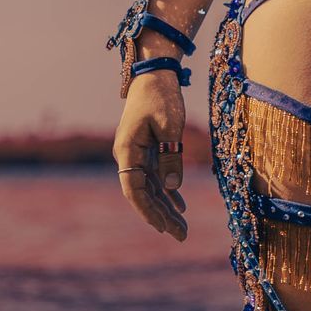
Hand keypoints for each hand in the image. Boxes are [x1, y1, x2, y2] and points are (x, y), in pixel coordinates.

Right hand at [113, 75, 187, 239]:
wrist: (154, 75)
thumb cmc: (161, 97)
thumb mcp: (170, 127)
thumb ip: (171, 157)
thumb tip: (172, 187)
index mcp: (127, 150)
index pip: (133, 189)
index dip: (147, 210)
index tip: (162, 227)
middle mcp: (128, 155)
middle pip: (143, 193)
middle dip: (161, 216)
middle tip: (181, 236)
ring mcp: (137, 154)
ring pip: (150, 188)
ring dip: (166, 207)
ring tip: (182, 228)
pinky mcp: (147, 150)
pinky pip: (155, 177)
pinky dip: (168, 191)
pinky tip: (180, 206)